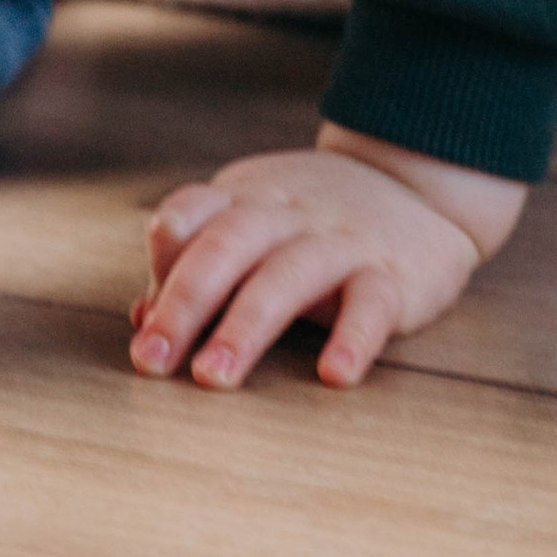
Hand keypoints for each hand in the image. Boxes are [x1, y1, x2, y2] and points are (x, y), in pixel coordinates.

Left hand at [131, 123, 523, 392]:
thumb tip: (140, 319)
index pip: (192, 212)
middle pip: (228, 246)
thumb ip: (199, 265)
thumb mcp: (252, 222)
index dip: (163, 260)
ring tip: (214, 376)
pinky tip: (333, 374)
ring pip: (289, 274)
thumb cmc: (310, 221)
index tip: (141, 325)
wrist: (416, 179)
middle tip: (152, 362)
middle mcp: (287, 213)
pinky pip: (371, 302)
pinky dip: (353, 337)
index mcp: (245, 199)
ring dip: (246, 324)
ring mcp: (339, 240)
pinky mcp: (391, 274)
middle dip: (184, 303)